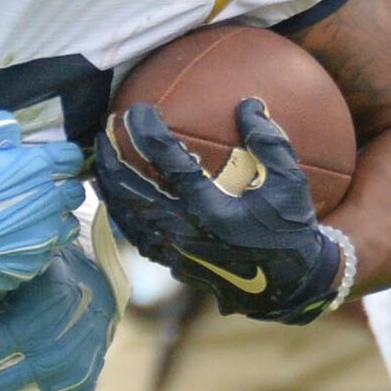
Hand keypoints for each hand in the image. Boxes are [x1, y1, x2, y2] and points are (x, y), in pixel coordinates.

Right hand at [0, 109, 84, 298]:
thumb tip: (11, 130)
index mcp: (34, 168)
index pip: (71, 156)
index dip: (58, 157)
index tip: (41, 161)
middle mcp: (48, 203)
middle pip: (74, 192)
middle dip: (60, 188)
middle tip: (33, 191)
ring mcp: (42, 239)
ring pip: (67, 226)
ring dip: (53, 220)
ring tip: (27, 221)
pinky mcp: (29, 268)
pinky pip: (46, 255)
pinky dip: (35, 248)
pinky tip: (11, 245)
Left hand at [93, 98, 351, 322]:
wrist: (286, 287)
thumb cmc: (290, 231)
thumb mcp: (291, 184)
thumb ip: (269, 142)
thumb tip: (248, 103)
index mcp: (212, 211)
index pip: (169, 164)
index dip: (148, 133)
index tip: (138, 109)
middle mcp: (185, 233)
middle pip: (132, 191)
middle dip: (112, 158)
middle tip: (104, 129)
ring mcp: (174, 252)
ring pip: (127, 215)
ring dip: (110, 185)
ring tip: (99, 158)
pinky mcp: (171, 264)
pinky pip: (135, 234)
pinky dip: (120, 210)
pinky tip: (116, 194)